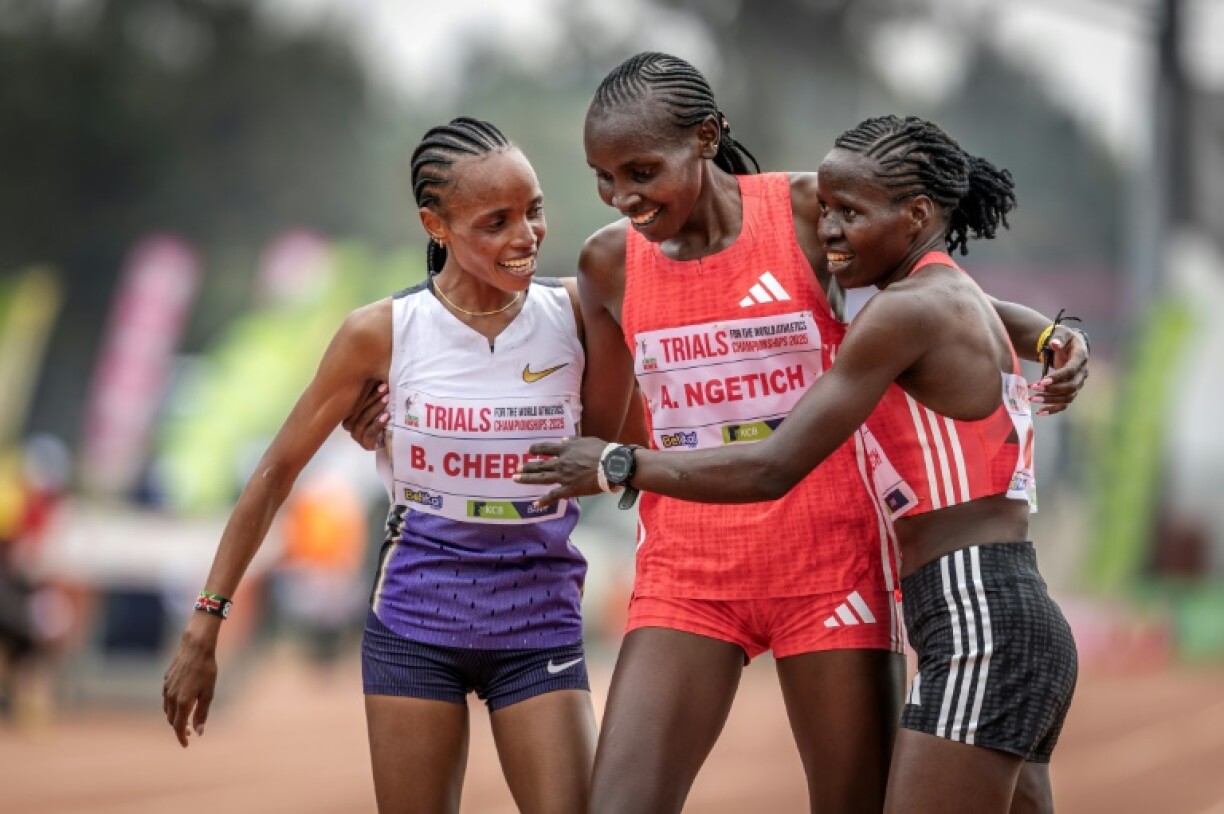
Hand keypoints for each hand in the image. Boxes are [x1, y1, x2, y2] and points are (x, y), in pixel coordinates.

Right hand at [162, 615, 220, 747]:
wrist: (195, 647)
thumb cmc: (206, 669)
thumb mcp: (209, 693)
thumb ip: (202, 713)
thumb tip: (199, 732)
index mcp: (183, 702)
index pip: (179, 727)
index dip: (182, 738)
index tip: (186, 745)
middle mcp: (171, 698)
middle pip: (172, 720)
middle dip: (179, 729)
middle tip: (191, 733)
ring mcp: (166, 689)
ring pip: (167, 710)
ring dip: (175, 718)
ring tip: (186, 720)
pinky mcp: (165, 681)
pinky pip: (166, 699)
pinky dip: (172, 706)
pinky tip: (181, 703)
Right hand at [341, 379, 388, 450]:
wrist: (395, 437)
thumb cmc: (385, 413)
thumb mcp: (380, 398)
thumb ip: (376, 386)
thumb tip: (378, 366)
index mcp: (349, 410)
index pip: (353, 400)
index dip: (365, 389)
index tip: (376, 379)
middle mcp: (349, 422)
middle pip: (357, 408)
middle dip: (372, 397)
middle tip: (384, 387)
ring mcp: (356, 434)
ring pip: (363, 420)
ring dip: (375, 408)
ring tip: (387, 399)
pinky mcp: (365, 444)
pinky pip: (369, 433)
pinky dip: (378, 423)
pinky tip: (386, 416)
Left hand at [514, 437, 608, 506]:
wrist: (610, 466)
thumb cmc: (601, 451)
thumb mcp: (586, 440)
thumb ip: (573, 441)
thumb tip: (563, 440)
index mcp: (565, 449)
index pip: (545, 448)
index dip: (535, 449)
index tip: (528, 450)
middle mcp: (560, 462)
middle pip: (539, 464)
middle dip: (526, 466)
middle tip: (516, 467)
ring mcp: (563, 477)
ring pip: (541, 478)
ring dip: (527, 478)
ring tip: (515, 478)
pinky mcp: (569, 489)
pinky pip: (553, 496)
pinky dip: (544, 501)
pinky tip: (535, 504)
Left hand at [1030, 327, 1088, 415]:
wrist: (1071, 346)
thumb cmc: (1065, 339)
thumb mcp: (1062, 334)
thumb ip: (1058, 338)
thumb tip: (1054, 343)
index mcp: (1081, 358)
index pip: (1070, 371)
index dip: (1057, 377)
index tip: (1041, 382)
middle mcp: (1082, 373)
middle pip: (1070, 387)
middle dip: (1052, 391)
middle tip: (1034, 390)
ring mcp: (1078, 383)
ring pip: (1067, 397)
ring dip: (1050, 400)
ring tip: (1032, 399)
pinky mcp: (1071, 390)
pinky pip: (1065, 403)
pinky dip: (1053, 409)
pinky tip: (1040, 412)